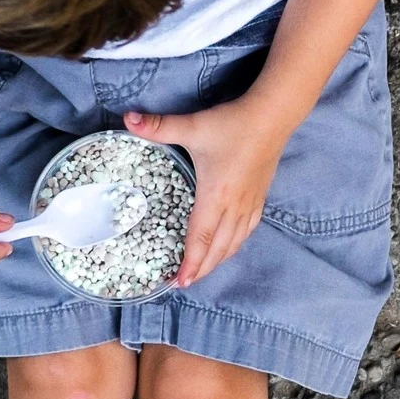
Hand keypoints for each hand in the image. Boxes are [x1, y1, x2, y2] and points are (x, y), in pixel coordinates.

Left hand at [123, 99, 290, 287]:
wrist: (272, 116)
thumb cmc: (232, 124)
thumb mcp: (193, 126)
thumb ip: (159, 126)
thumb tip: (126, 118)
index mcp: (215, 195)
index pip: (200, 238)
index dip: (190, 263)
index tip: (179, 281)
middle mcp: (234, 206)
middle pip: (217, 249)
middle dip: (201, 269)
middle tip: (184, 282)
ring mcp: (249, 204)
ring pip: (234, 243)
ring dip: (218, 260)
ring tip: (203, 270)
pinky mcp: (259, 197)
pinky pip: (247, 230)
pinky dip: (235, 244)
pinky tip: (230, 246)